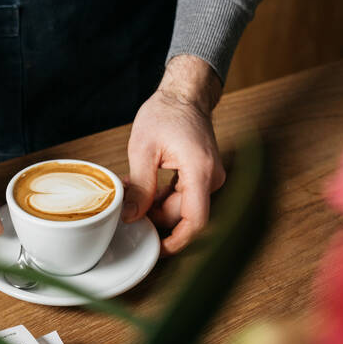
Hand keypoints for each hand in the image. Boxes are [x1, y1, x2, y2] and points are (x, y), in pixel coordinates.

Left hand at [123, 55, 225, 254]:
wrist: (184, 95)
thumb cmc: (166, 113)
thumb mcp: (143, 150)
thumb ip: (140, 187)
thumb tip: (131, 216)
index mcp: (199, 171)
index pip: (195, 220)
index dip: (177, 240)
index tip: (158, 249)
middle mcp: (212, 177)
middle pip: (186, 215)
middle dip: (157, 218)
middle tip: (130, 210)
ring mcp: (211, 177)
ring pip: (185, 208)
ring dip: (160, 208)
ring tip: (136, 195)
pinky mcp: (205, 176)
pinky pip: (187, 198)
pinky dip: (166, 199)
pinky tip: (148, 191)